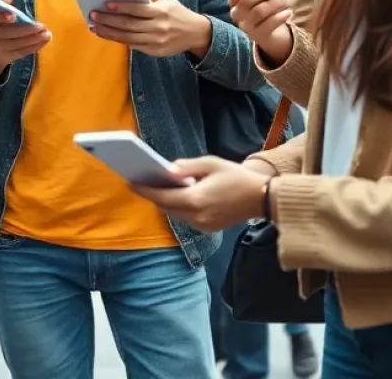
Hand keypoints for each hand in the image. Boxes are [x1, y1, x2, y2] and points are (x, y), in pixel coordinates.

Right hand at [0, 0, 50, 80]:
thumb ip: (4, 5)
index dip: (2, 16)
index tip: (13, 14)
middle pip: (8, 33)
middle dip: (26, 30)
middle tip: (41, 26)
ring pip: (17, 44)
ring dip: (34, 39)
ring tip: (47, 34)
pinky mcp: (7, 57)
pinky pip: (22, 52)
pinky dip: (35, 46)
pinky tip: (44, 41)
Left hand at [90, 0, 210, 58]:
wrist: (195, 33)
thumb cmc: (177, 12)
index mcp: (161, 11)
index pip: (138, 9)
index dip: (122, 6)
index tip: (106, 4)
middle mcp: (158, 27)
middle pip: (129, 24)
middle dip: (109, 20)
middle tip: (94, 15)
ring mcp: (156, 41)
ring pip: (128, 38)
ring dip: (109, 33)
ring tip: (95, 27)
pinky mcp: (154, 51)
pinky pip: (133, 46)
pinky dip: (119, 40)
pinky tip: (107, 35)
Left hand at [132, 156, 268, 231]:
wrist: (260, 197)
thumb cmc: (235, 176)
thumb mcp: (210, 163)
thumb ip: (186, 167)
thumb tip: (166, 170)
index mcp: (196, 200)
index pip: (163, 197)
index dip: (145, 190)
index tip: (130, 182)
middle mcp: (197, 216)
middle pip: (166, 208)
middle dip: (153, 195)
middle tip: (139, 181)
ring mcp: (202, 225)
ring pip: (175, 214)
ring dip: (165, 202)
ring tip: (154, 186)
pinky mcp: (207, 228)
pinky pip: (185, 218)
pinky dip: (177, 207)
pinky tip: (175, 195)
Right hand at [221, 0, 293, 63]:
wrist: (270, 34)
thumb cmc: (259, 9)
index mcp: (234, 2)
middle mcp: (238, 15)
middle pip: (248, 0)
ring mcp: (248, 27)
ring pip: (260, 11)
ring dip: (276, 3)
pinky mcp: (260, 36)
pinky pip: (270, 24)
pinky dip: (281, 16)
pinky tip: (288, 12)